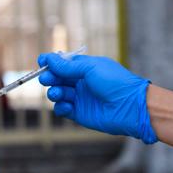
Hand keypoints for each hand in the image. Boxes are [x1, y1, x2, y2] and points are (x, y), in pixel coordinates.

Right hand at [38, 53, 156, 143]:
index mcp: (84, 68)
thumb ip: (67, 66)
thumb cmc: (116, 82)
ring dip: (54, 92)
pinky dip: (60, 107)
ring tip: (59, 93)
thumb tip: (48, 58)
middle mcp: (80, 82)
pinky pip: (62, 109)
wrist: (131, 107)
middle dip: (49, 77)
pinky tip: (66, 105)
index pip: (62, 63)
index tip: (41, 61)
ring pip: (57, 93)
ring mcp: (79, 98)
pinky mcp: (79, 113)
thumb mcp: (90, 68)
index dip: (50, 62)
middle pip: (56, 78)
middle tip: (46, 79)